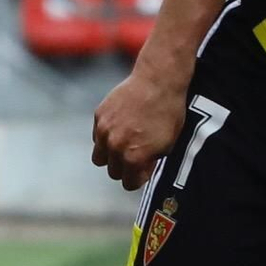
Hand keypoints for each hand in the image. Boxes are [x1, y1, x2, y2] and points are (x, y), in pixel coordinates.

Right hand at [92, 71, 186, 189]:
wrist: (158, 82)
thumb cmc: (169, 113)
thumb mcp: (168, 144)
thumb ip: (151, 161)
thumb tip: (142, 170)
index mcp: (134, 157)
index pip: (128, 183)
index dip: (138, 178)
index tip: (143, 171)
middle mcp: (115, 147)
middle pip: (113, 172)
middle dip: (124, 168)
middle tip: (135, 157)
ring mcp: (104, 131)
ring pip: (99, 157)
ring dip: (110, 156)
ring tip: (123, 146)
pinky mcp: (99, 116)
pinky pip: (97, 137)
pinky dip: (106, 137)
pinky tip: (120, 127)